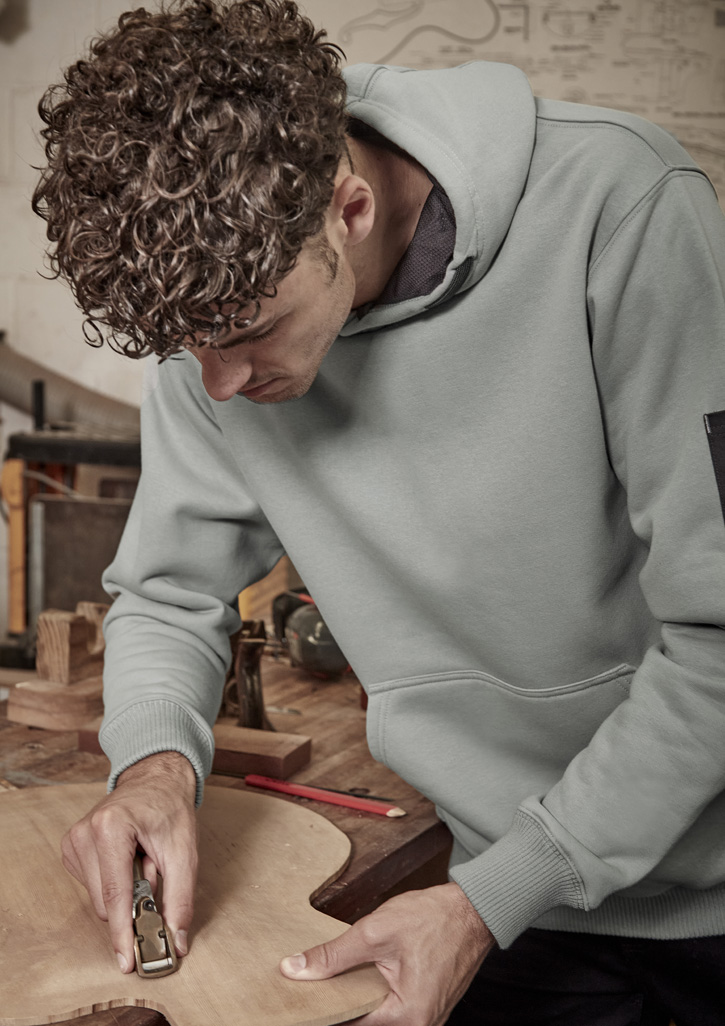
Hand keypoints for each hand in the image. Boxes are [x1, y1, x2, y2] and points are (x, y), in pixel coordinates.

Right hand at [61, 751, 197, 973]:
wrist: (157, 780)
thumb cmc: (170, 809)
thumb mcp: (185, 853)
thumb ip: (181, 899)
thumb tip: (177, 940)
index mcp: (110, 827)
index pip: (115, 895)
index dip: (123, 932)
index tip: (127, 961)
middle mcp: (85, 833)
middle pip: (106, 902)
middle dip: (134, 901)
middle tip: (155, 871)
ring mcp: (74, 840)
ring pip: (99, 898)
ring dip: (126, 890)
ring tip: (143, 858)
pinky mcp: (72, 848)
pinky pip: (94, 886)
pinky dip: (115, 881)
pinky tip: (128, 857)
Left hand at [280, 882, 494, 1025]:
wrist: (474, 908)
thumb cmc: (434, 918)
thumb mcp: (375, 931)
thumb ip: (333, 956)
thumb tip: (294, 969)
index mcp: (407, 1017)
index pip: (349, 1024)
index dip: (323, 1008)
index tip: (300, 997)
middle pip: (364, 1022)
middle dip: (340, 1002)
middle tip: (314, 982)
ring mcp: (427, 1017)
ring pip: (379, 1014)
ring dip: (358, 996)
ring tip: (336, 975)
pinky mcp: (429, 1005)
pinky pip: (394, 1006)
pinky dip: (376, 992)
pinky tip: (362, 973)